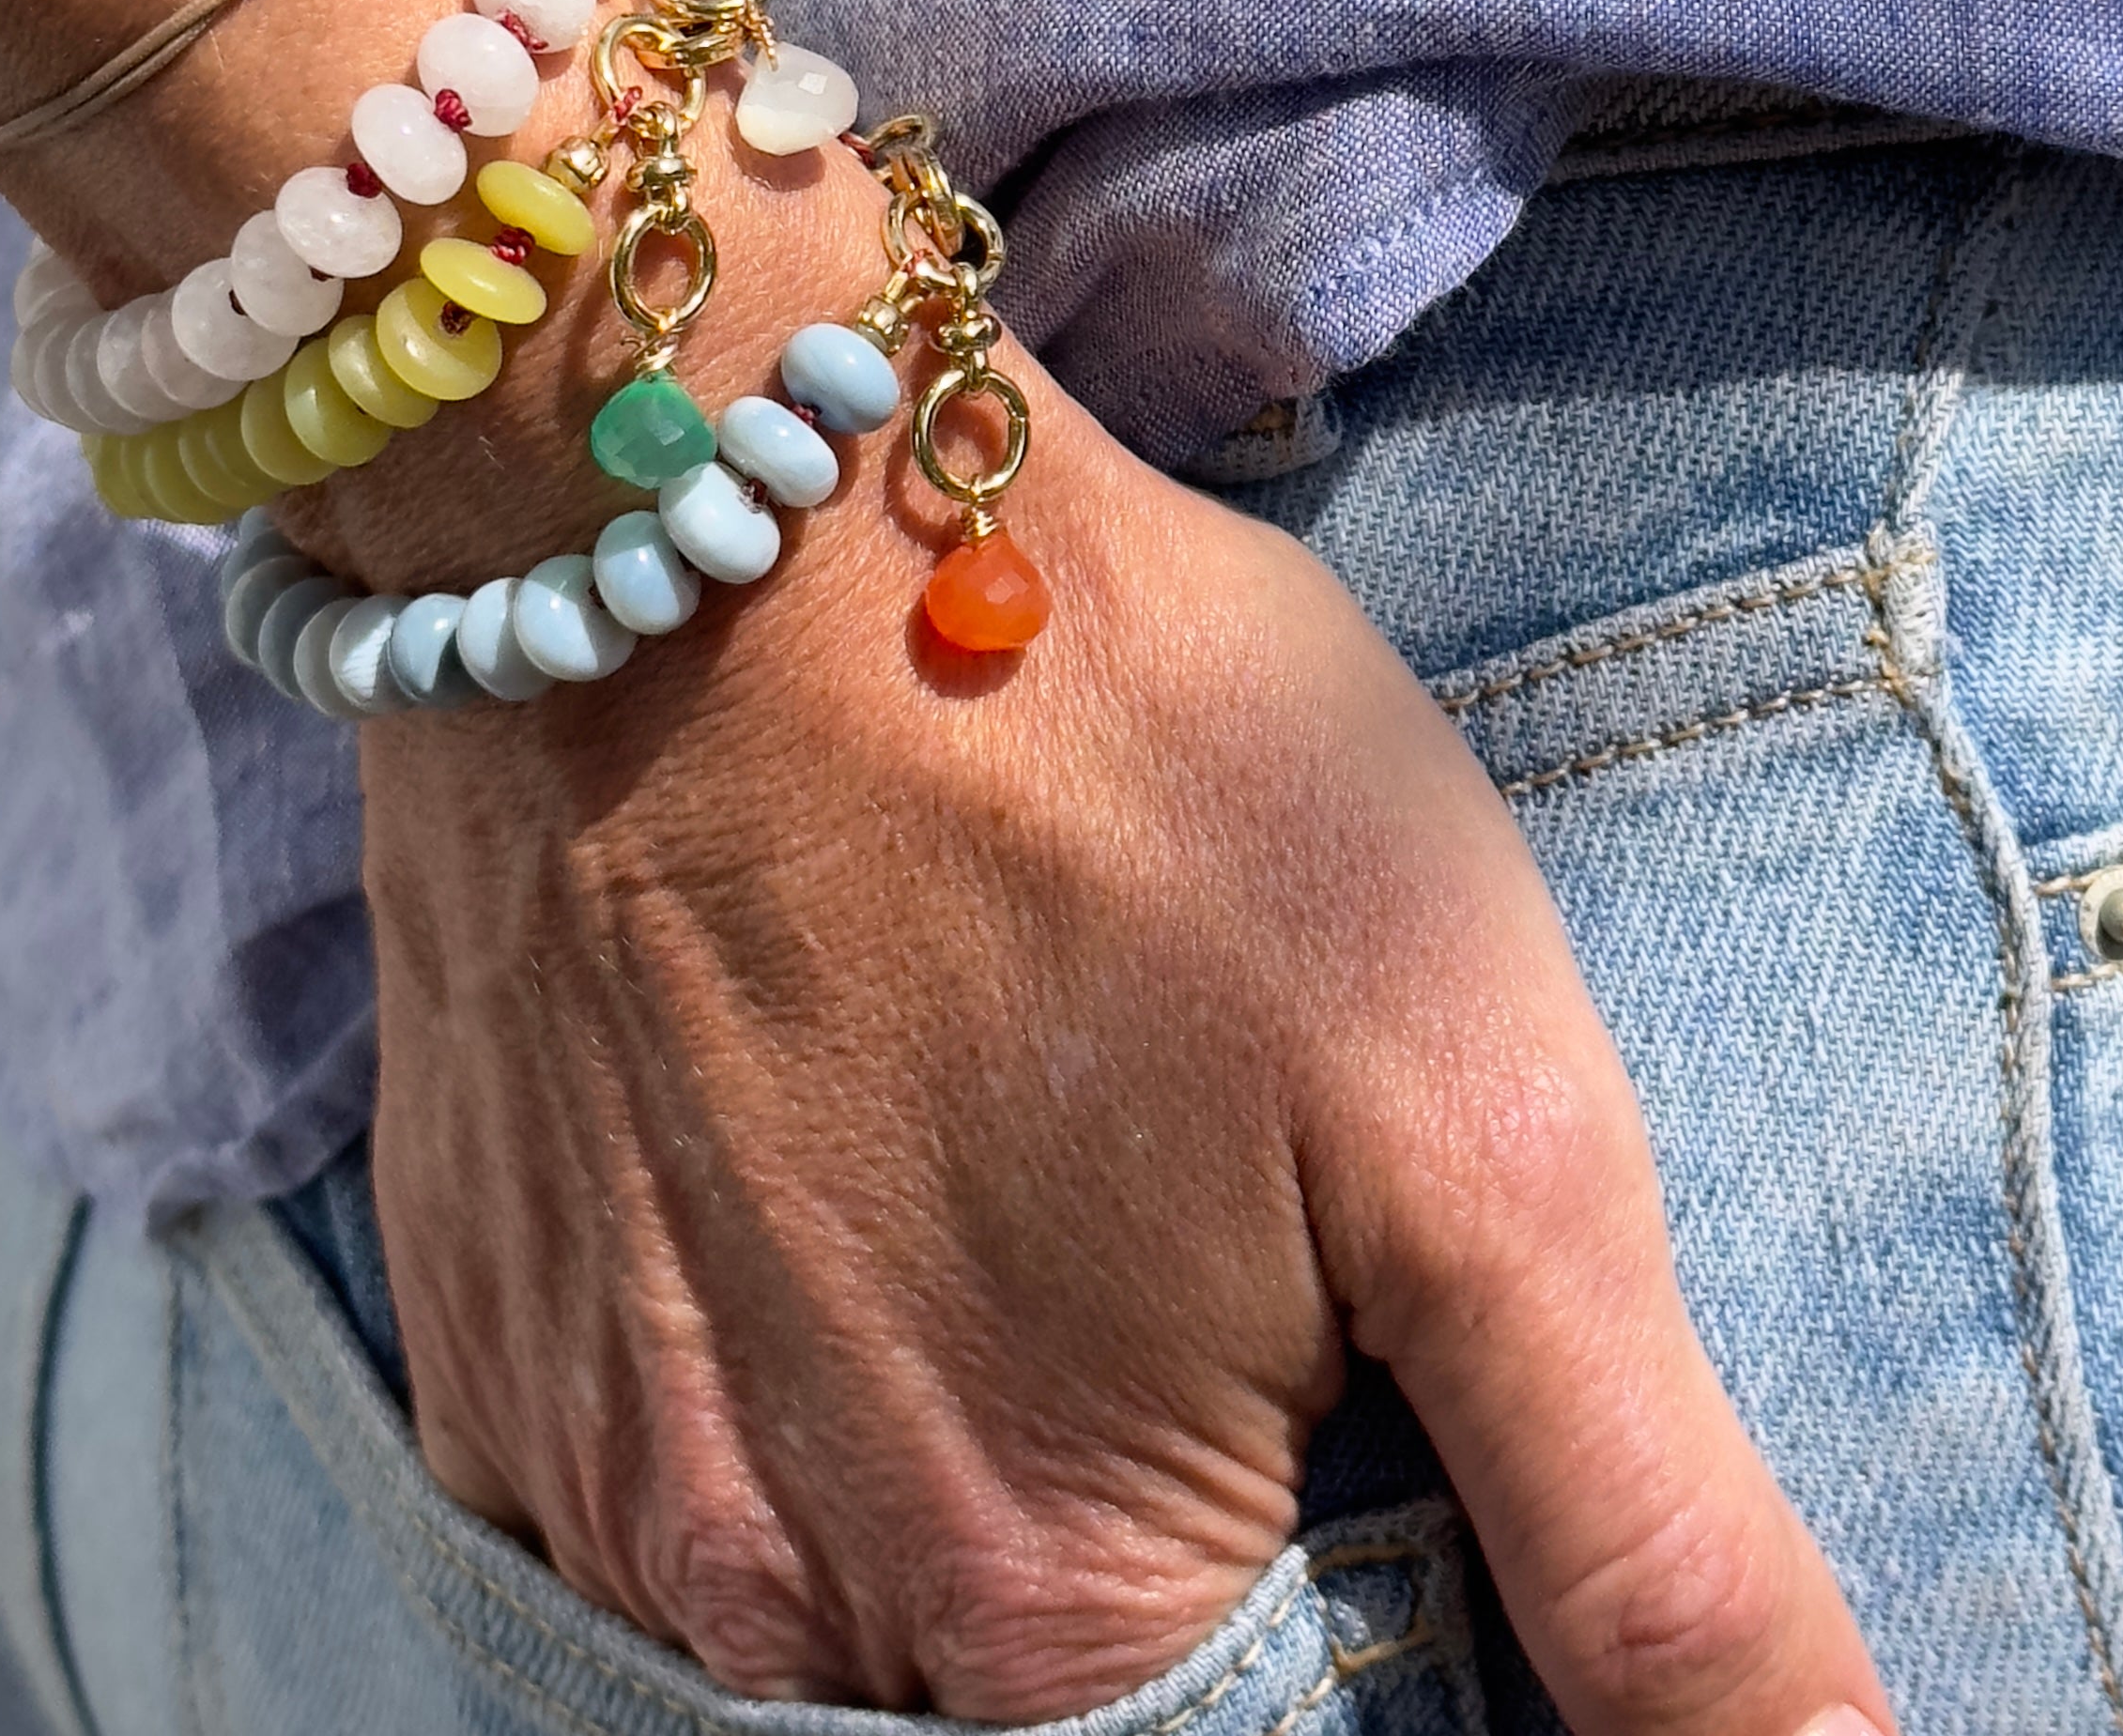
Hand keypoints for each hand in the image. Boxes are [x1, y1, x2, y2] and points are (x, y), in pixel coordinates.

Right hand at [334, 345, 1893, 1735]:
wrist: (734, 504)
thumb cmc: (1127, 766)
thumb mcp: (1474, 1119)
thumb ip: (1642, 1527)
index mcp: (1040, 1610)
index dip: (1366, 1601)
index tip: (1355, 1383)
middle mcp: (759, 1613)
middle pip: (1039, 1685)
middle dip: (1166, 1513)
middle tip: (1191, 1229)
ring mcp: (582, 1473)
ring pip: (849, 1582)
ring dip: (966, 1426)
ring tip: (1028, 1161)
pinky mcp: (481, 1321)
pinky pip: (673, 1456)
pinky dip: (792, 1362)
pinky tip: (853, 1150)